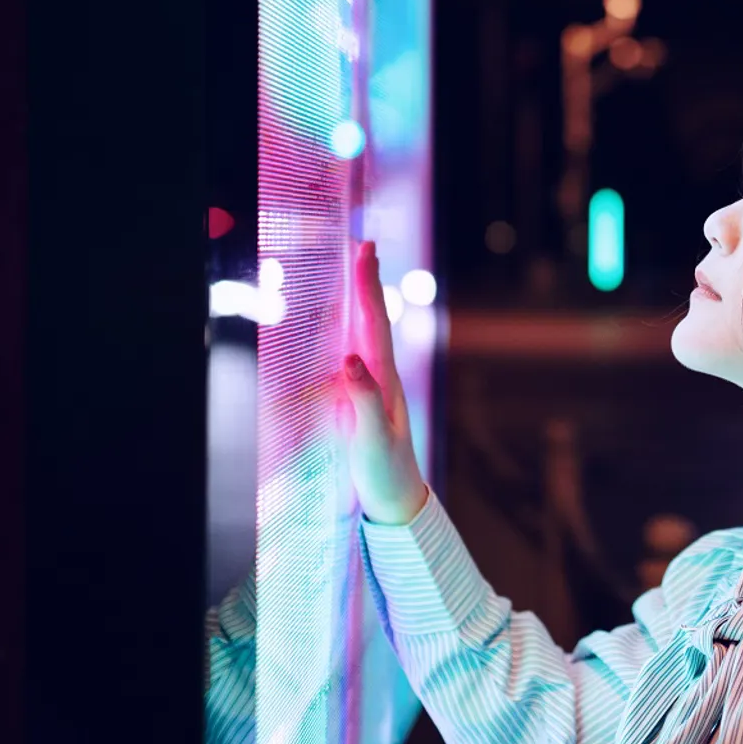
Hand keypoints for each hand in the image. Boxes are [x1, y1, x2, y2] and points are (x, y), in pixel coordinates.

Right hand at [337, 240, 430, 525]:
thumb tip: (349, 359)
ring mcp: (375, 387)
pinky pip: (355, 354)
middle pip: (373, 319)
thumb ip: (362, 399)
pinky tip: (345, 326)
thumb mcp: (371, 438)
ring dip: (361, 300)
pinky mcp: (364, 400)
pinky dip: (350, 330)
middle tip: (364, 244)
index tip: (364, 250)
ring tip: (358, 270)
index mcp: (385, 379)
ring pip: (366, 334)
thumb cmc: (385, 471)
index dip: (367, 286)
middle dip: (367, 281)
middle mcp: (383, 376)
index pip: (374, 323)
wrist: (397, 500)